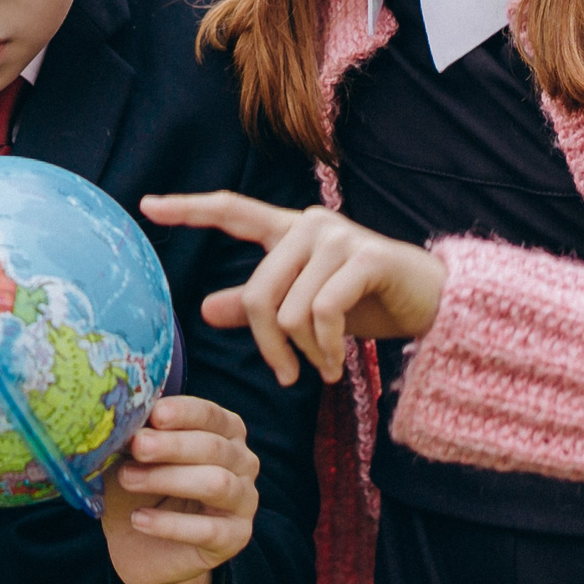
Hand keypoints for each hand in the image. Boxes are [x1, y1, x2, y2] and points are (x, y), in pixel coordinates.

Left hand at [101, 396, 258, 583]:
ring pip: (216, 483)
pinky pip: (208, 529)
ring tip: (128, 479)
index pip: (211, 415)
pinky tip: (138, 519)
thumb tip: (124, 418)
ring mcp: (243, 500)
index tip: (154, 414)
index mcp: (224, 431)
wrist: (141, 546)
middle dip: (172, 445)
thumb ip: (138, 436)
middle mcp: (242, 462)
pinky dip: (169, 524)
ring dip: (168, 478)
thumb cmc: (143, 487)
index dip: (184, 412)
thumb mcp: (136, 457)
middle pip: (213, 447)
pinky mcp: (235, 537)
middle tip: (137, 446)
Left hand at [139, 192, 445, 386]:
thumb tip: (204, 307)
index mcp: (288, 230)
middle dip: (267, 346)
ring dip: (304, 354)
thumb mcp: (306, 308)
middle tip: (286, 376)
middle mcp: (309, 224)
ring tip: (324, 368)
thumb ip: (258, 304)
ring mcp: (338, 237)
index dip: (189, 209)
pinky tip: (336, 365)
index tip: (146, 206)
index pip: (232, 210)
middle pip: (256, 293)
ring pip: (289, 310)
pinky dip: (325, 350)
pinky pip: (321, 312)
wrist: (436, 304)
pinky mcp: (366, 257)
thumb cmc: (368, 302)